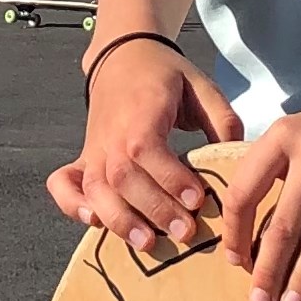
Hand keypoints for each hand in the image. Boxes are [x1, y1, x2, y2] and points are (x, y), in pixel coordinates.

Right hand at [50, 40, 239, 248]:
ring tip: (147, 244)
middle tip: (184, 232)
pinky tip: (92, 222)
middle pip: (123, 177)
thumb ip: (221, 119)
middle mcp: (111, 135)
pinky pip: (64, 184)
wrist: (123, 56)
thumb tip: (236, 157)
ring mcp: (93, 149)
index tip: (196, 200)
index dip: (169, 178)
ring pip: (96, 188)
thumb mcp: (200, 86)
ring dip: (119, 219)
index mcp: (141, 112)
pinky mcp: (84, 159)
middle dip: (154, 209)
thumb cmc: (164, 76)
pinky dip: (70, 204)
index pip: (147, 150)